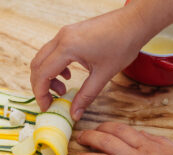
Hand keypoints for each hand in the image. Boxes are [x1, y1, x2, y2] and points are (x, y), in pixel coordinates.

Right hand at [30, 6, 146, 120]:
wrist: (134, 22)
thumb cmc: (122, 45)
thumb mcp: (103, 74)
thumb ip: (86, 96)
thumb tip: (74, 114)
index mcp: (67, 47)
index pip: (42, 73)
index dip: (41, 93)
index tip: (46, 106)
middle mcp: (61, 38)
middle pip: (38, 65)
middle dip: (41, 86)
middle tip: (52, 100)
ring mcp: (65, 33)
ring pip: (44, 57)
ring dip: (48, 76)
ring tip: (63, 89)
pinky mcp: (70, 33)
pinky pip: (54, 51)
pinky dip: (55, 66)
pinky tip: (69, 74)